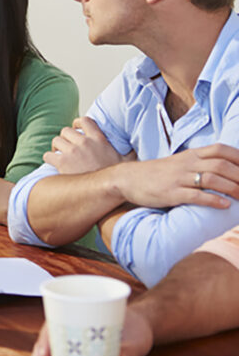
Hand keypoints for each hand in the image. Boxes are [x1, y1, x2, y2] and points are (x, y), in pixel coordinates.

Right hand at [32, 308, 152, 355]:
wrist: (139, 326)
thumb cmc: (135, 328)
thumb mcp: (136, 339)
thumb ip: (130, 352)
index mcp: (78, 315)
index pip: (54, 325)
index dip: (45, 340)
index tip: (45, 355)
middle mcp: (69, 327)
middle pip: (47, 343)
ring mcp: (71, 340)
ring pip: (48, 353)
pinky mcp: (76, 353)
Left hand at [44, 117, 131, 174]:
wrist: (108, 188)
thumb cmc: (118, 176)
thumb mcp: (127, 160)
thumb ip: (129, 151)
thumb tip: (136, 148)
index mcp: (98, 139)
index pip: (85, 121)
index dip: (77, 123)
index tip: (75, 129)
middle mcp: (84, 142)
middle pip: (65, 131)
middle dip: (64, 138)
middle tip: (66, 147)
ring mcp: (72, 152)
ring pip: (55, 141)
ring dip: (56, 148)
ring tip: (59, 155)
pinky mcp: (62, 163)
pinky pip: (48, 155)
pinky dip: (49, 158)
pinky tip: (53, 164)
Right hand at [112, 143, 238, 208]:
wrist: (127, 179)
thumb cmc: (157, 173)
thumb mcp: (179, 162)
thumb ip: (200, 164)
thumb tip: (225, 171)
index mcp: (190, 154)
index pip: (221, 150)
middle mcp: (186, 163)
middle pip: (221, 165)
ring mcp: (178, 178)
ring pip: (212, 179)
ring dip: (232, 188)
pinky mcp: (171, 193)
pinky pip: (195, 196)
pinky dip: (213, 200)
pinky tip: (224, 206)